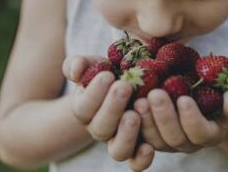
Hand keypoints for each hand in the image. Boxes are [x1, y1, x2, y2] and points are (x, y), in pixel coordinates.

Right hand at [62, 55, 153, 170]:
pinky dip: (141, 158)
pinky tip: (149, 146)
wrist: (125, 87)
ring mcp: (119, 141)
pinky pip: (136, 162)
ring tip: (134, 115)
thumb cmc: (107, 73)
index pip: (84, 107)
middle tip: (124, 87)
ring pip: (117, 150)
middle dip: (112, 107)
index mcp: (85, 110)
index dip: (94, 93)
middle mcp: (100, 130)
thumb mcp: (92, 65)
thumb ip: (78, 64)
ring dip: (125, 134)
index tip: (108, 75)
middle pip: (100, 128)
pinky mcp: (138, 148)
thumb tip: (77, 69)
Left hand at [133, 89, 227, 152]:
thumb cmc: (214, 92)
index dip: (192, 118)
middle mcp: (188, 143)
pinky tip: (127, 109)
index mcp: (209, 133)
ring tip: (138, 100)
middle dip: (164, 117)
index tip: (184, 98)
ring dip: (145, 121)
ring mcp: (167, 143)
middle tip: (154, 94)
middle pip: (174, 139)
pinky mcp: (149, 139)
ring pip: (154, 141)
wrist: (195, 94)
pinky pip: (138, 141)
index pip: (200, 132)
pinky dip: (132, 128)